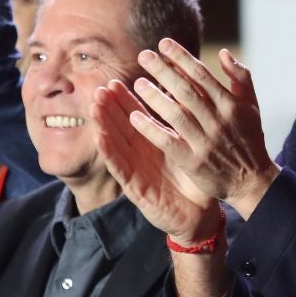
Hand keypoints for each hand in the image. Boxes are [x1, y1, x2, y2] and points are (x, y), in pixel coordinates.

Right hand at [92, 78, 221, 241]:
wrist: (201, 214)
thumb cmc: (197, 181)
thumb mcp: (191, 148)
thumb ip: (187, 125)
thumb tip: (189, 95)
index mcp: (154, 143)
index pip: (136, 117)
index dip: (124, 101)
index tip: (114, 82)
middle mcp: (141, 155)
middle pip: (121, 127)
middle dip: (109, 108)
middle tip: (100, 88)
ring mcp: (136, 171)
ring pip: (116, 145)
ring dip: (104, 125)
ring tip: (94, 107)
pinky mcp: (136, 189)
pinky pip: (120, 169)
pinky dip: (109, 153)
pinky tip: (100, 137)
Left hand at [124, 41, 277, 219]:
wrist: (251, 180)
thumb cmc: (249, 138)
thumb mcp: (251, 105)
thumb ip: (241, 78)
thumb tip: (223, 52)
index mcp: (230, 104)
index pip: (202, 75)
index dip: (181, 58)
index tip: (162, 44)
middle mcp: (218, 121)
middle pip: (186, 91)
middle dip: (163, 71)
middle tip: (143, 55)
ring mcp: (205, 142)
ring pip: (176, 114)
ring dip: (155, 97)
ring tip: (137, 82)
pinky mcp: (193, 161)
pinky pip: (168, 142)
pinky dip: (151, 129)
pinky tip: (134, 116)